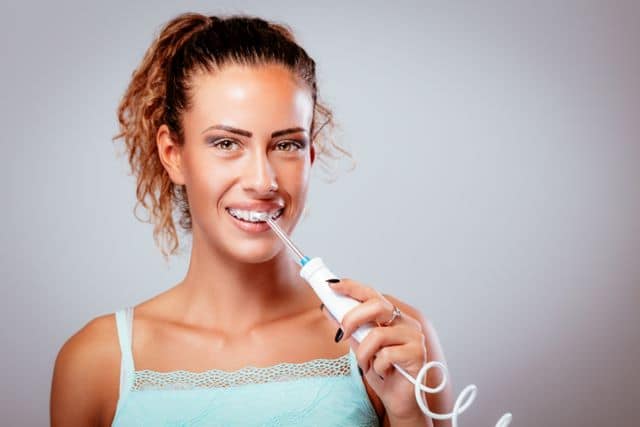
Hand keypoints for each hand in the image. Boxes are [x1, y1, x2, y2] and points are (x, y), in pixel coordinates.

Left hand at [321, 279, 428, 421]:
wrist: (399, 401)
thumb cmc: (383, 373)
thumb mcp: (360, 347)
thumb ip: (349, 328)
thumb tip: (329, 309)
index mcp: (392, 317)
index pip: (372, 294)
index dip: (352, 287)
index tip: (333, 286)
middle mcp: (405, 322)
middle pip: (377, 305)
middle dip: (353, 318)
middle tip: (343, 334)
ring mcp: (414, 336)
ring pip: (377, 334)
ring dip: (363, 353)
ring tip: (367, 364)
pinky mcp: (418, 354)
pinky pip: (386, 355)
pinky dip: (377, 366)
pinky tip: (383, 372)